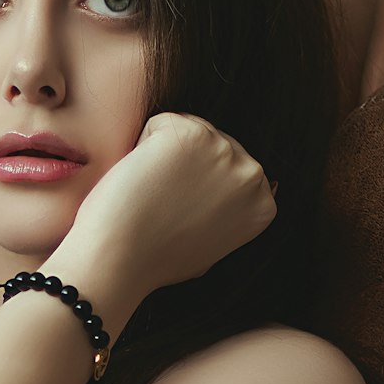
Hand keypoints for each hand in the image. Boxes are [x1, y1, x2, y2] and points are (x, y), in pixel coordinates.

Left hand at [46, 112, 276, 327]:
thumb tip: (231, 201)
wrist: (120, 260)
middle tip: (161, 205)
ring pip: (186, 129)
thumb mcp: (210, 246)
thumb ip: (227, 218)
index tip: (180, 214)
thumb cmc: (153, 260)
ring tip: (152, 195)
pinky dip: (140, 146)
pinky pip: (159, 123)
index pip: (230, 169)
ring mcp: (225, 151)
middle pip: (212, 144)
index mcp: (262, 204)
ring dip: (161, 155)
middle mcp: (253, 175)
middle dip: (183, 167)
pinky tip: (140, 180)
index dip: (196, 187)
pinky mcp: (191, 134)